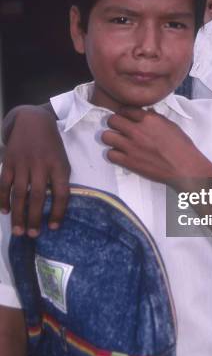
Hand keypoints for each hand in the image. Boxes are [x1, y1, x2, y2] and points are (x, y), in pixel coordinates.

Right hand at [0, 105, 69, 235]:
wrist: (33, 120)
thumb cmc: (51, 145)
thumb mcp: (62, 159)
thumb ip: (59, 180)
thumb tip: (55, 207)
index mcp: (59, 165)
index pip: (61, 192)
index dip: (59, 211)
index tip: (54, 227)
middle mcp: (41, 164)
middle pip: (38, 196)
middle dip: (35, 217)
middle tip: (33, 235)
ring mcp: (23, 162)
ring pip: (19, 193)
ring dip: (18, 214)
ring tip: (18, 231)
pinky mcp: (9, 161)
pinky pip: (4, 183)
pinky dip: (3, 198)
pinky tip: (4, 211)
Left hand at [102, 107, 211, 187]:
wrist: (184, 168)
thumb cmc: (182, 147)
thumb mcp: (171, 126)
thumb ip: (156, 118)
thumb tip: (147, 112)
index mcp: (149, 119)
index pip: (126, 109)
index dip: (124, 113)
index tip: (125, 117)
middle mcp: (137, 130)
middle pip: (112, 120)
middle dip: (114, 123)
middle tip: (119, 129)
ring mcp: (131, 146)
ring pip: (106, 136)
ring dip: (111, 138)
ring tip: (118, 142)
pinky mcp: (129, 162)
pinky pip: (110, 154)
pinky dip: (113, 154)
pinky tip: (121, 155)